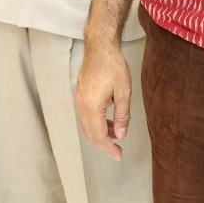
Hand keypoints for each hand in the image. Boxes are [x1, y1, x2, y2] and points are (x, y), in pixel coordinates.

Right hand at [75, 39, 132, 159]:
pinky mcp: (81, 94)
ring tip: (116, 135)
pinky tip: (109, 121)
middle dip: (104, 144)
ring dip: (101, 133)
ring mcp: (79, 99)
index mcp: (91, 106)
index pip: (98, 135)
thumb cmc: (113, 65)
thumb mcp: (124, 92)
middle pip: (90, 133)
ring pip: (87, 125)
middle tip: (118, 151)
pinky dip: (97, 123)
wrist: (100, 46)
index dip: (109, 148)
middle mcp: (81, 104)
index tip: (119, 156)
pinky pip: (87, 115)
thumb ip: (122, 115)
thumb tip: (120, 135)